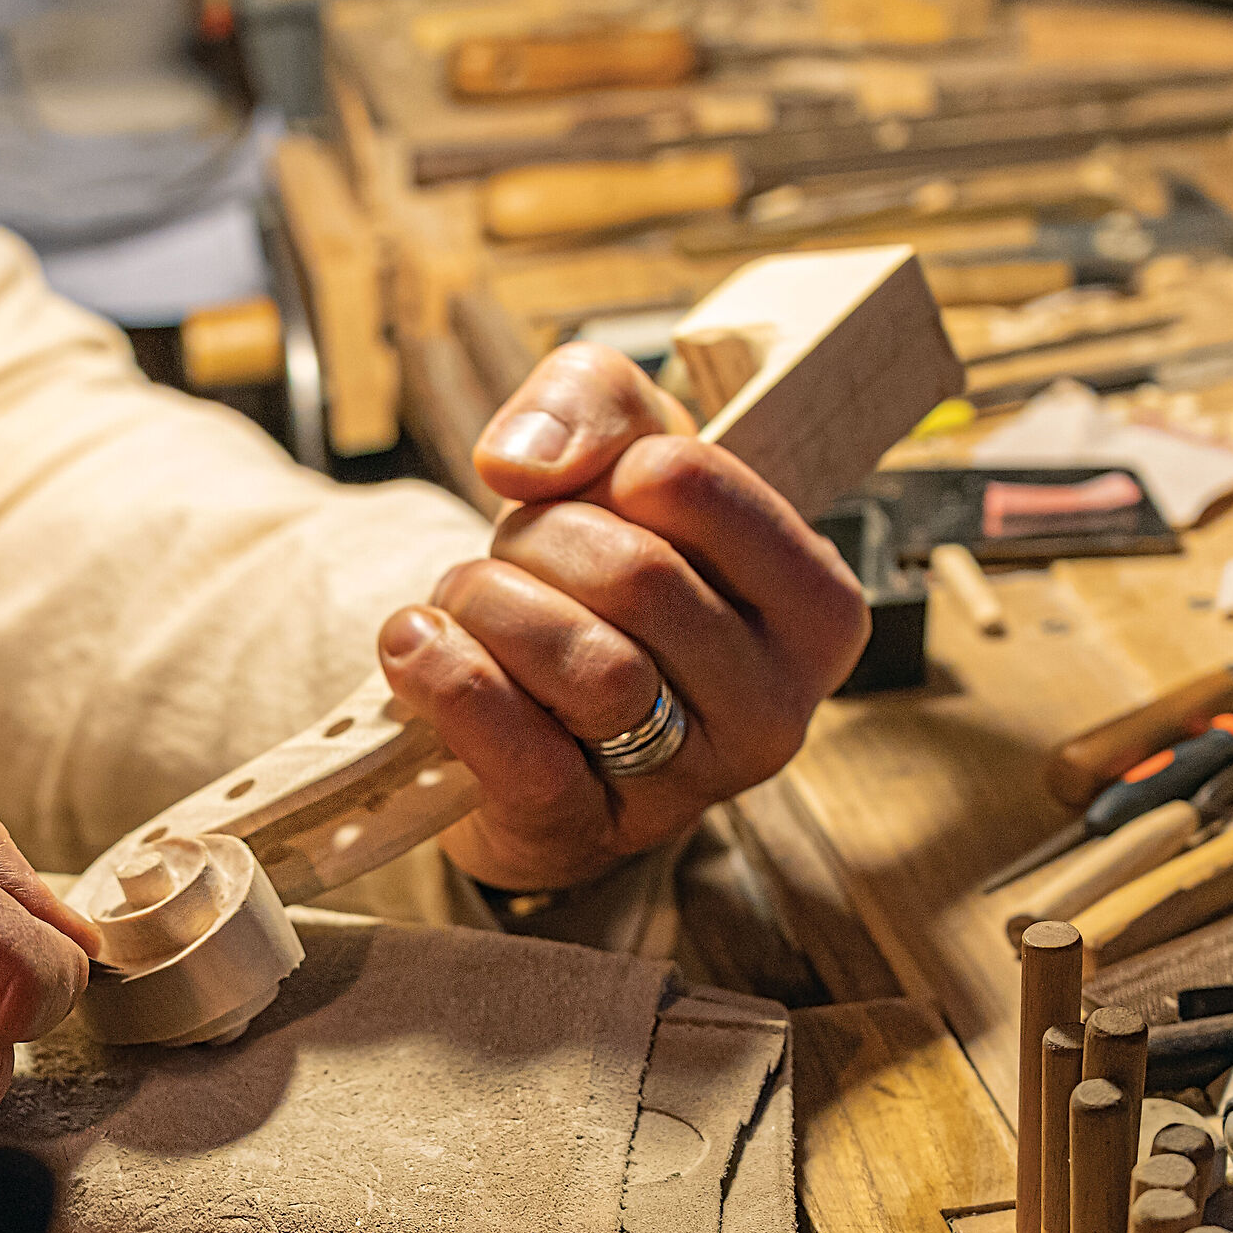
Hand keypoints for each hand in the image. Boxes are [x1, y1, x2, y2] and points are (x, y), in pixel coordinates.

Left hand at [378, 343, 870, 892]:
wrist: (525, 712)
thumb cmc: (593, 576)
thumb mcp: (617, 450)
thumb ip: (592, 399)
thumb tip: (526, 462)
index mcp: (815, 607)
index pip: (693, 481)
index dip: (611, 465)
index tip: (599, 492)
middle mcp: (775, 710)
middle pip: (637, 576)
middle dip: (539, 538)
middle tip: (515, 553)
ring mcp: (685, 786)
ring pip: (588, 666)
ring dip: (490, 605)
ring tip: (467, 602)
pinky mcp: (583, 832)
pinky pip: (520, 753)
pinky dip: (449, 680)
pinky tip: (416, 645)